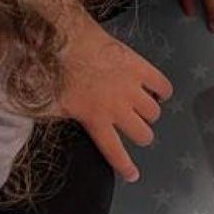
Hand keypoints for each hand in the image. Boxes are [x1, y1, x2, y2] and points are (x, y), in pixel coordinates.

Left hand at [54, 9, 171, 181]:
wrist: (68, 38)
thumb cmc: (55, 70)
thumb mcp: (51, 104)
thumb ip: (64, 120)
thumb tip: (66, 125)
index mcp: (96, 120)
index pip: (115, 151)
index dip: (126, 166)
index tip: (134, 175)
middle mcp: (119, 109)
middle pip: (143, 134)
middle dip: (141, 135)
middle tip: (134, 128)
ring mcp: (133, 89)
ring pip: (154, 112)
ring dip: (150, 114)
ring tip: (143, 107)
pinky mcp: (141, 68)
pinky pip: (163, 86)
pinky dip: (163, 91)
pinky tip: (157, 91)